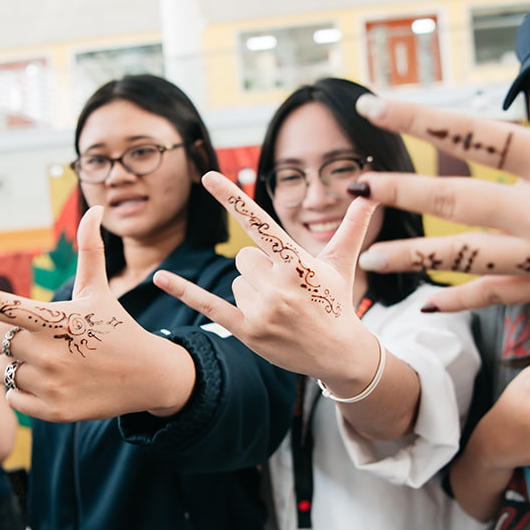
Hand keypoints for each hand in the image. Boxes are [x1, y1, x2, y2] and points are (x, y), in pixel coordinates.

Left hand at [0, 206, 195, 421]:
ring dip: (11, 363)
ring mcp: (47, 383)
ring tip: (48, 361)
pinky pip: (10, 398)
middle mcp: (45, 351)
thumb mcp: (100, 291)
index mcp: (52, 317)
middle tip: (34, 334)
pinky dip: (23, 391)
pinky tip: (54, 383)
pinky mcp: (50, 411)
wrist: (150, 377)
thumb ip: (90, 250)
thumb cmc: (115, 327)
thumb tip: (95, 208)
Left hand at [154, 171, 381, 395]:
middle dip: (261, 271)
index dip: (233, 199)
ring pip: (236, 281)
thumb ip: (352, 225)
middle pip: (244, 259)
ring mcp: (263, 309)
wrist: (340, 353)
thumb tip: (369, 191)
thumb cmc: (337, 301)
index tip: (209, 176)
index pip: (259, 223)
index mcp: (298, 262)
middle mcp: (279, 285)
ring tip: (281, 309)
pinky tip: (160, 278)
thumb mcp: (342, 262)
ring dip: (252, 292)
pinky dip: (185, 292)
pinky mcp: (248, 331)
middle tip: (287, 291)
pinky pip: (209, 304)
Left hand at [351, 0, 529, 336]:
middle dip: (400, 196)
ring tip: (367, 258)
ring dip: (414, 258)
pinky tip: (429, 301)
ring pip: (467, 260)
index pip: (478, 138)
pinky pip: (500, 296)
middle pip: (457, 206)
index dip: (422, 120)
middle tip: (353, 188)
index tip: (376, 105)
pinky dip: (463, 298)